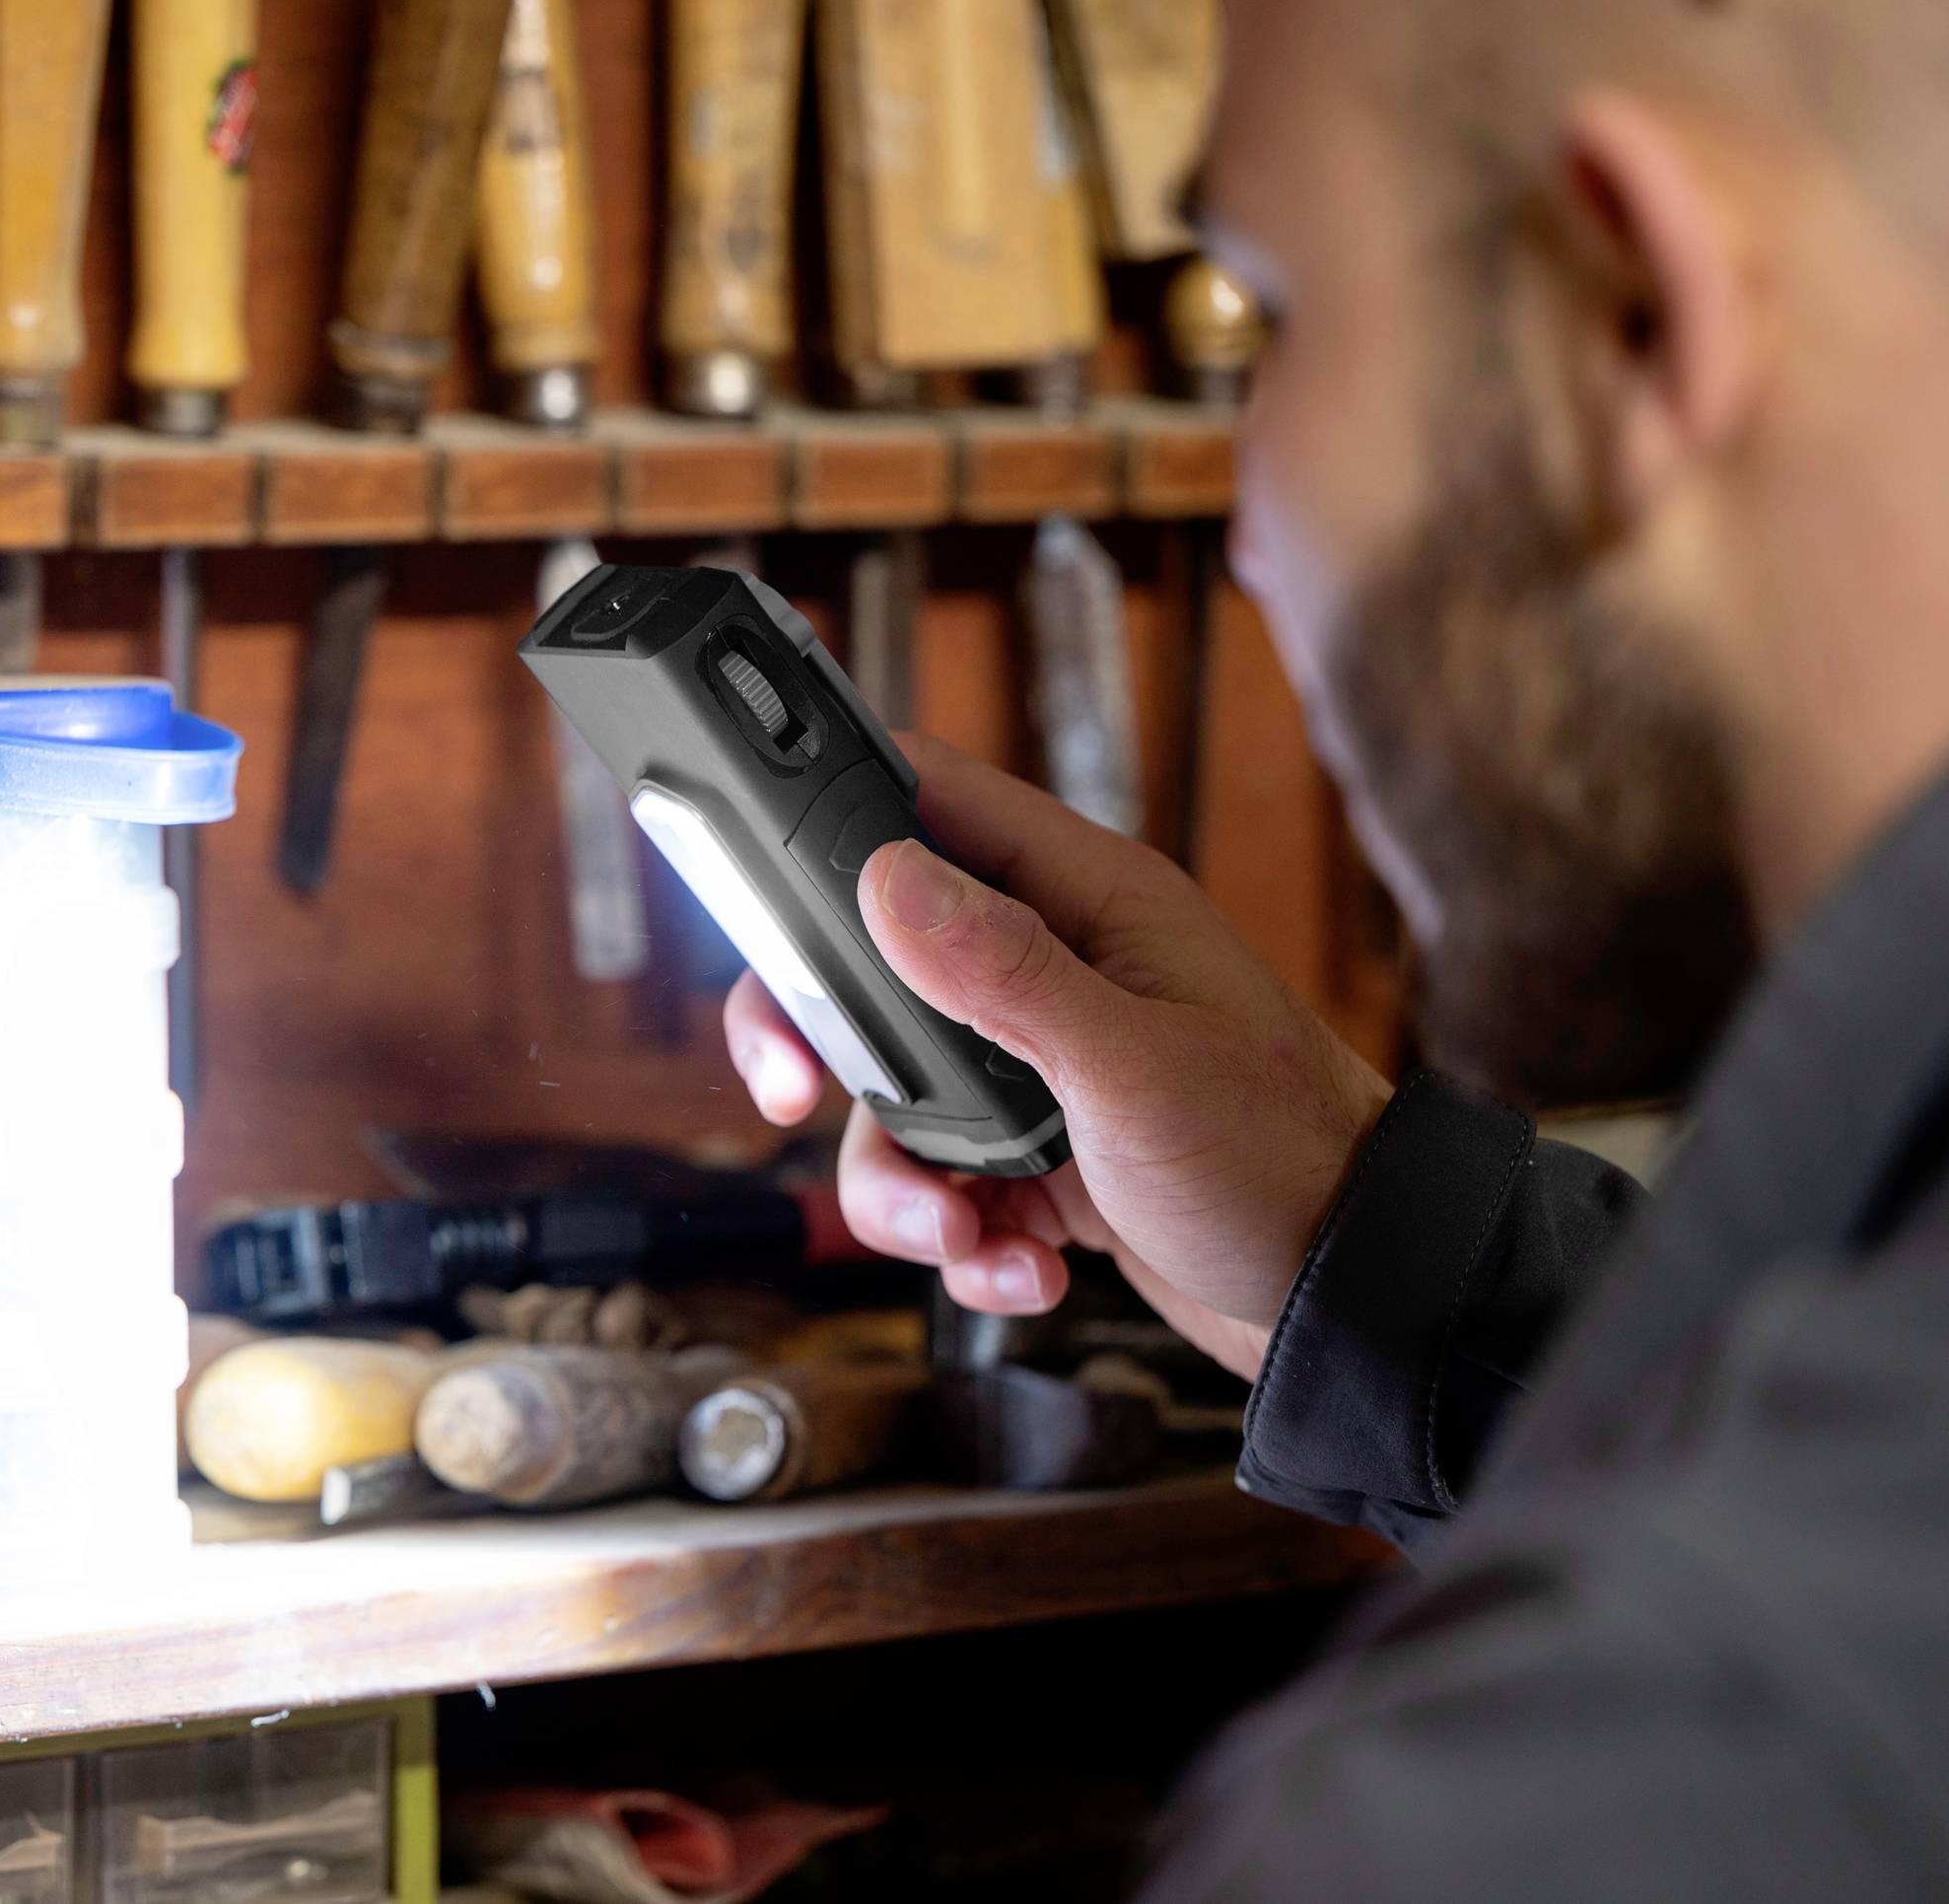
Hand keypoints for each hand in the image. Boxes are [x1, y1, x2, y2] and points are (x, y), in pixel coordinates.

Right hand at [727, 735, 1391, 1379]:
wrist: (1351, 1307)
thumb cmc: (1283, 1162)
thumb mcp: (1133, 1067)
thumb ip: (1005, 972)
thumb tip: (886, 877)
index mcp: (1086, 900)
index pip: (931, 799)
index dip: (832, 821)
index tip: (754, 892)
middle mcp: (1052, 967)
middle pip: (869, 961)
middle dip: (821, 1042)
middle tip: (795, 1093)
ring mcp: (1038, 1064)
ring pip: (891, 1096)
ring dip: (900, 1183)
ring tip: (964, 1235)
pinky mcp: (1038, 1156)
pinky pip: (940, 1182)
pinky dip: (960, 1240)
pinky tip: (1021, 1272)